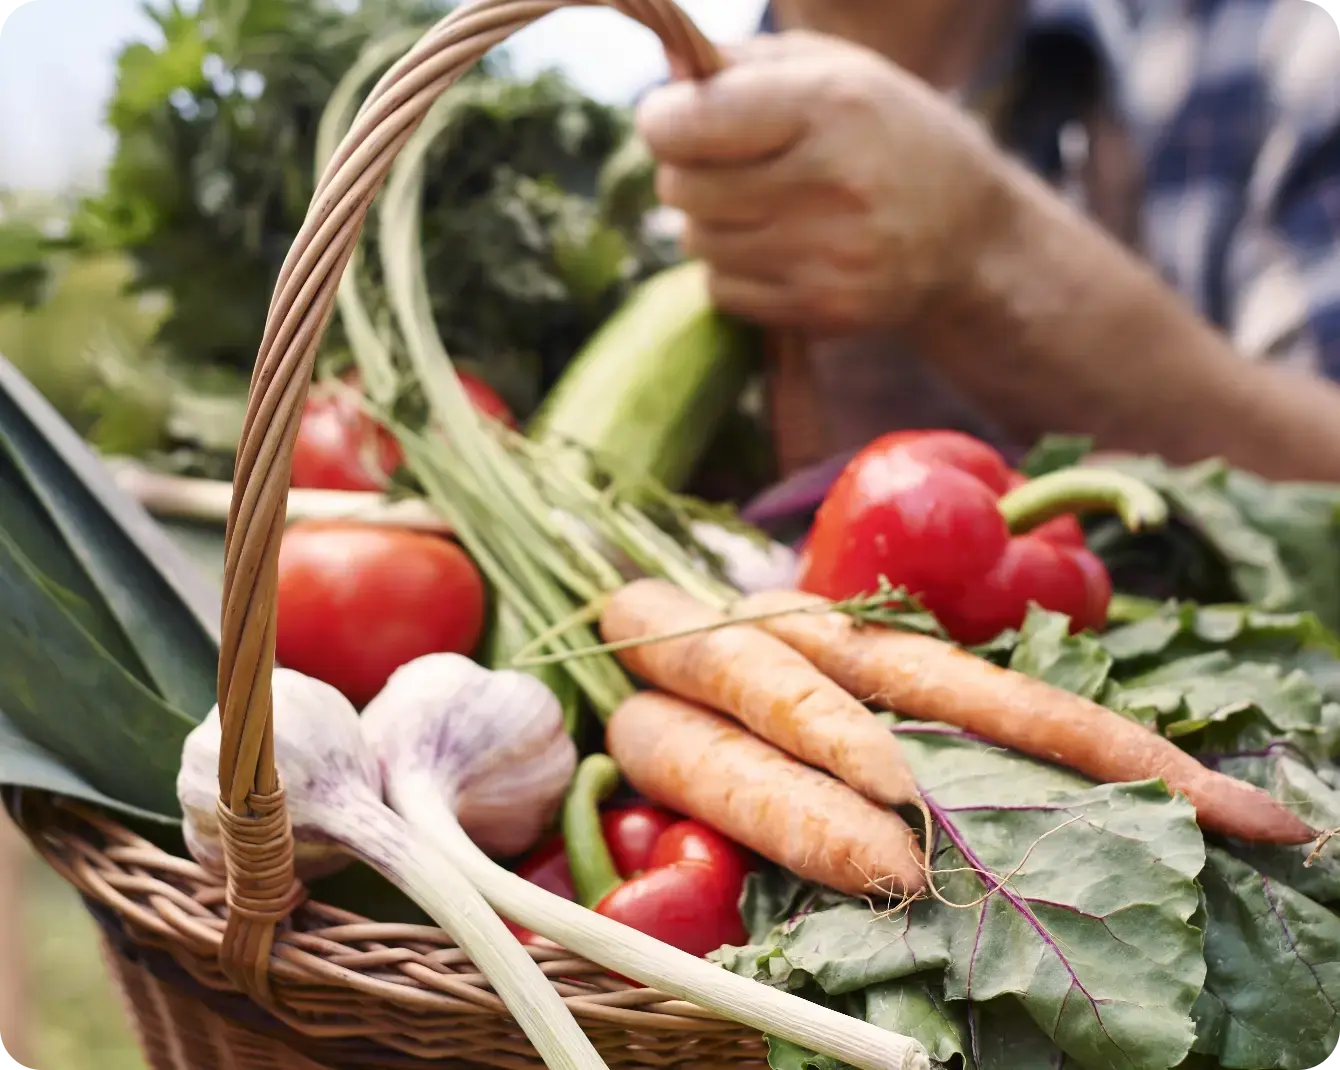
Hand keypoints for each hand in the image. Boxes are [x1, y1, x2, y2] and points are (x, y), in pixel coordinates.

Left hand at [639, 32, 1012, 331]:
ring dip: (712, 221)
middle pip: (680, 186)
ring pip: (696, 240)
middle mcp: (830, 183)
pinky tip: (779, 248)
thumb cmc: (886, 135)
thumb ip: (741, 63)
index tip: (677, 116)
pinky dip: (733, 269)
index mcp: (830, 104)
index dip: (664, 117)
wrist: (969, 237)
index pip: (687, 122)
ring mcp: (827, 256)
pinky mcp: (820, 310)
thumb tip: (664, 81)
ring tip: (766, 205)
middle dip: (687, 169)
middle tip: (729, 163)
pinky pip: (721, 289)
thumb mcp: (835, 69)